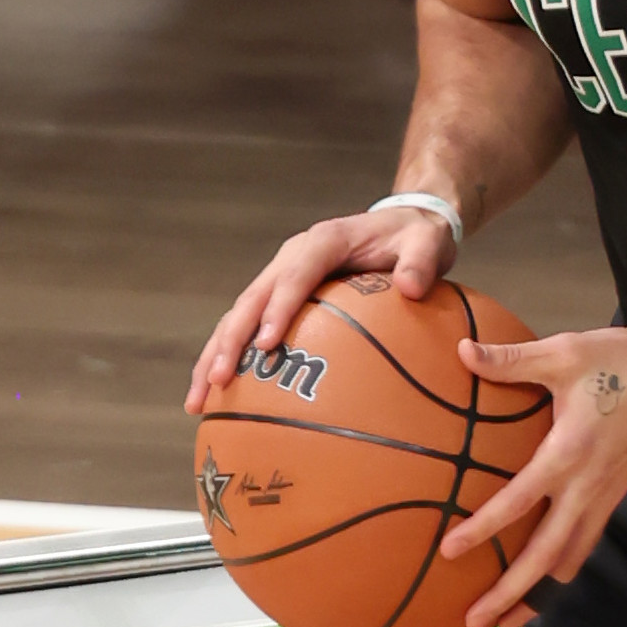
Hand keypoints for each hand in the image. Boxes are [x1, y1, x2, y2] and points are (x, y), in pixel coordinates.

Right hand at [185, 202, 452, 413]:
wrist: (404, 225)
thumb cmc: (415, 239)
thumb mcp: (427, 243)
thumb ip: (421, 262)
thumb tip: (411, 288)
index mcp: (322, 242)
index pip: (295, 275)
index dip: (278, 309)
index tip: (265, 346)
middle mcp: (292, 257)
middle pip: (251, 299)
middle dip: (231, 342)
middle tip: (218, 381)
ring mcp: (281, 277)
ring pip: (237, 316)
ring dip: (216, 356)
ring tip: (199, 400)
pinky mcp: (279, 298)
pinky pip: (249, 328)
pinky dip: (230, 359)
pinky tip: (216, 397)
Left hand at [439, 322, 626, 626]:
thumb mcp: (567, 353)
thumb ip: (512, 361)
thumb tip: (463, 352)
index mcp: (568, 454)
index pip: (517, 502)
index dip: (482, 529)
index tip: (450, 551)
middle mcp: (586, 487)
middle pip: (545, 555)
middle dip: (511, 592)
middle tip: (476, 622)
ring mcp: (604, 497)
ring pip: (569, 558)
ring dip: (538, 592)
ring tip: (509, 620)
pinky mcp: (615, 496)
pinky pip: (585, 542)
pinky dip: (563, 566)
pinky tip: (547, 577)